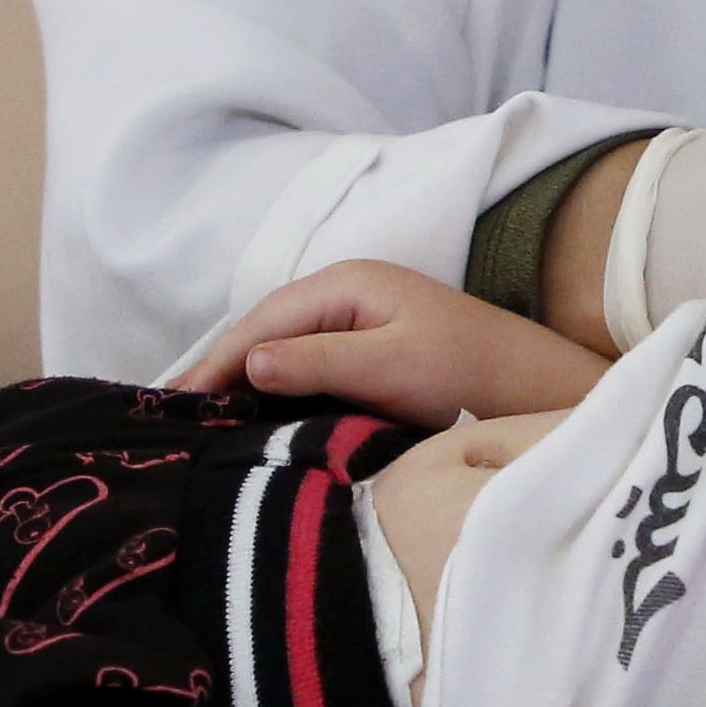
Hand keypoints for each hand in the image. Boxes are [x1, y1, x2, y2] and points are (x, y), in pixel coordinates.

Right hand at [176, 262, 608, 422]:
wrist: (535, 388)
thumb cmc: (469, 372)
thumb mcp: (390, 366)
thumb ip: (318, 362)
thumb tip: (251, 364)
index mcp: (347, 283)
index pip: (261, 320)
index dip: (216, 361)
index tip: (177, 403)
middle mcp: (346, 293)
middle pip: (264, 330)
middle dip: (218, 370)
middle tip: (170, 417)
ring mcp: (357, 320)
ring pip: (280, 348)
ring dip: (240, 381)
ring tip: (197, 422)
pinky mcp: (368, 350)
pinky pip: (303, 365)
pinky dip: (272, 389)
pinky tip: (250, 419)